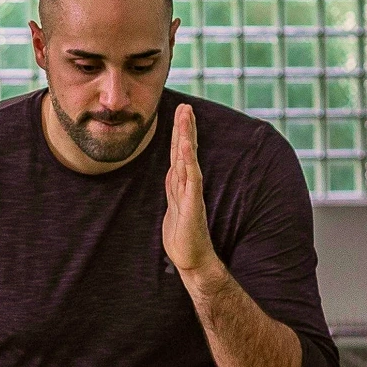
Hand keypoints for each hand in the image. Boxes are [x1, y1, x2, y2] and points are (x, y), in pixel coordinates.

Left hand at [163, 104, 219, 280]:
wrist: (192, 260)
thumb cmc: (183, 237)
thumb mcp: (173, 207)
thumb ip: (174, 188)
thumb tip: (173, 172)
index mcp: (181, 185)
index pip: (180, 154)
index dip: (181, 134)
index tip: (181, 113)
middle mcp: (188, 185)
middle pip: (185, 151)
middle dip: (184, 128)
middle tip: (185, 105)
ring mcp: (191, 193)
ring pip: (187, 159)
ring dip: (186, 137)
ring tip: (186, 116)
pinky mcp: (193, 204)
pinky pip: (191, 178)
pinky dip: (189, 161)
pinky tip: (187, 146)